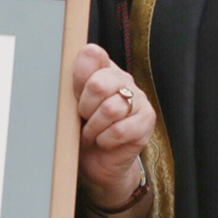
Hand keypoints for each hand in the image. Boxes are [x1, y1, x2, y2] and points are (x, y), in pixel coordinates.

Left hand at [72, 43, 153, 210]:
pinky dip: (105, 140)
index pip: (92, 54)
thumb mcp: (70, 105)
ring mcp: (139, 99)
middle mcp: (123, 79)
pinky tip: (104, 141)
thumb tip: (75, 60)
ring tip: (92, 133)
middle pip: (98, 84)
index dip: (78, 78)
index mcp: (103, 69)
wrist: (97, 162)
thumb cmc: (81, 130)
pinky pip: (121, 130)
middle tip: (83, 118)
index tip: (74, 96)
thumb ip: (73, 82)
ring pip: (110, 109)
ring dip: (94, 127)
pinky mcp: (147, 120)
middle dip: (84, 108)